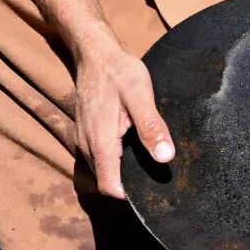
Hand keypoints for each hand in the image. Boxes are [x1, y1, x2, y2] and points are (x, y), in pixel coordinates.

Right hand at [75, 44, 174, 198]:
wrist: (95, 53)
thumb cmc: (119, 72)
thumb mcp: (140, 95)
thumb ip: (151, 126)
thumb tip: (164, 157)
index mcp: (101, 142)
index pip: (110, 187)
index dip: (130, 196)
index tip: (154, 190)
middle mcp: (87, 146)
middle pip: (108, 181)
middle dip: (131, 185)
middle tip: (159, 176)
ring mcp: (84, 140)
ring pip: (104, 170)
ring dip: (124, 172)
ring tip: (150, 161)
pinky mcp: (87, 134)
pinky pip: (102, 157)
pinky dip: (118, 160)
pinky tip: (136, 147)